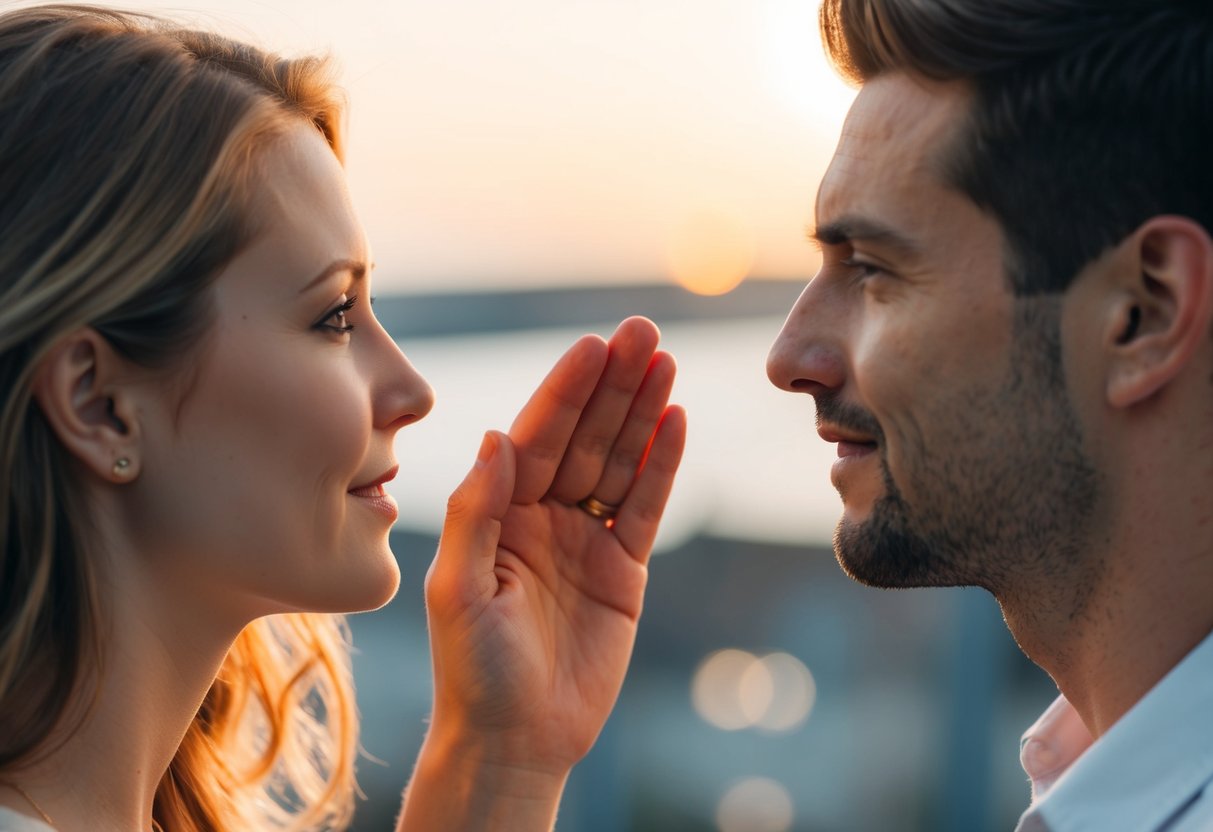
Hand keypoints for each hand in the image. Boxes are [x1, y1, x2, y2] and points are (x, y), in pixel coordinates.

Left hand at [419, 316, 684, 782]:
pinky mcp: (622, 569)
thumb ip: (476, 511)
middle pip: (584, 435)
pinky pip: (645, 506)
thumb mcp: (458, 588)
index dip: (565, 391)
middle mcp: (540, 515)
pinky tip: (676, 421)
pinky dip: (662, 465)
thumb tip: (495, 436)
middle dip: (612, 384)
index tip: (593, 346)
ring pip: (619, 461)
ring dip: (642, 412)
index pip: (536, 435)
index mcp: (497, 512)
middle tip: (642, 331)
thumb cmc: (472, 670)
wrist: (515, 741)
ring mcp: (583, 538)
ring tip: (665, 362)